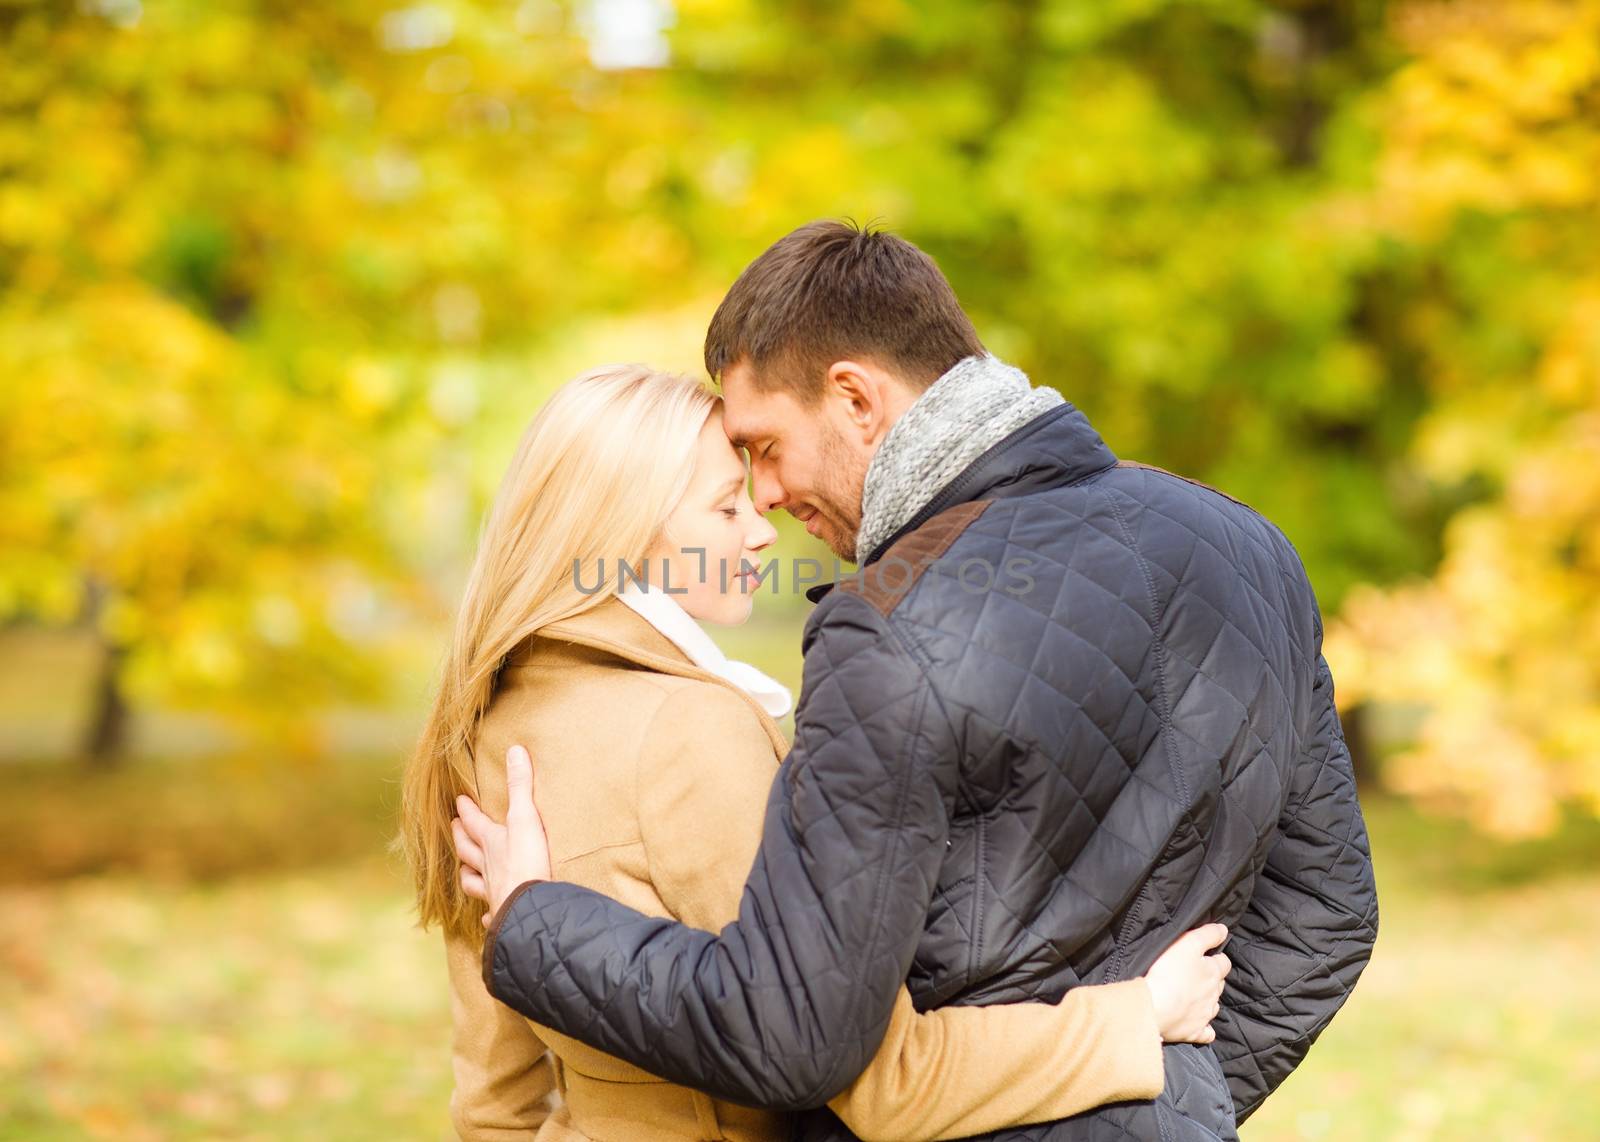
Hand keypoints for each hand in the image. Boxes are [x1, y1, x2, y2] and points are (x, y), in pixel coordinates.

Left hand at [452, 744, 552, 925]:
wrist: (531, 907)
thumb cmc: (527, 861)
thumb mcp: (526, 817)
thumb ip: (521, 785)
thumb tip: (514, 750)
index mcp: (492, 842)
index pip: (474, 823)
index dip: (467, 811)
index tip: (458, 801)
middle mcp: (487, 867)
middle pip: (468, 851)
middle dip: (460, 838)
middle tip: (453, 828)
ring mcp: (492, 892)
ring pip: (473, 882)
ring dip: (467, 875)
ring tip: (464, 871)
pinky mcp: (502, 913)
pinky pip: (490, 914)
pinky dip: (487, 914)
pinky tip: (485, 917)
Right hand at [1142, 923, 1230, 1043]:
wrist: (1154, 1007)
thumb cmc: (1169, 971)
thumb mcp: (1188, 943)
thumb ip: (1207, 935)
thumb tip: (1224, 930)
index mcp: (1213, 972)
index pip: (1224, 963)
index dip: (1217, 957)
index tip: (1208, 955)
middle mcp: (1213, 994)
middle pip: (1219, 984)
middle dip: (1212, 978)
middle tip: (1197, 974)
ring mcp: (1205, 1015)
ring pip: (1213, 1006)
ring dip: (1207, 1000)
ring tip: (1194, 996)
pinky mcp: (1194, 1032)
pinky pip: (1206, 1032)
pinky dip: (1205, 1028)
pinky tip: (1200, 1024)